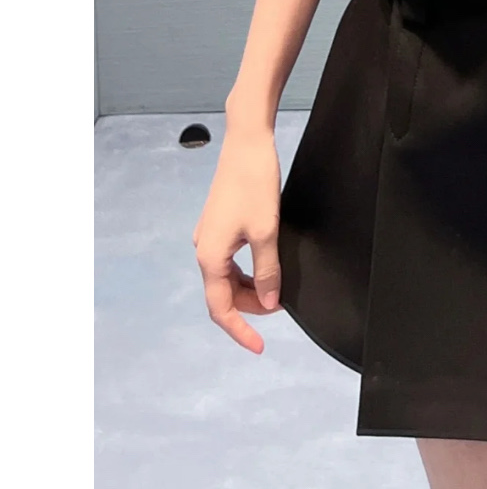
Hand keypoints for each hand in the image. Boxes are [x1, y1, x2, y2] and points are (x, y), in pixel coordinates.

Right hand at [192, 128, 283, 353]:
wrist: (246, 141)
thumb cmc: (254, 183)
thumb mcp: (266, 230)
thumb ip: (267, 269)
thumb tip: (270, 301)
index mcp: (210, 256)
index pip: (221, 308)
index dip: (240, 331)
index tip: (259, 346)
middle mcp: (203, 249)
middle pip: (223, 294)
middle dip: (250, 307)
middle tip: (280, 306)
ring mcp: (209, 236)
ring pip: (227, 277)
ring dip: (249, 288)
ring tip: (276, 288)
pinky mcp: (219, 223)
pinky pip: (230, 260)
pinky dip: (247, 270)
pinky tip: (265, 266)